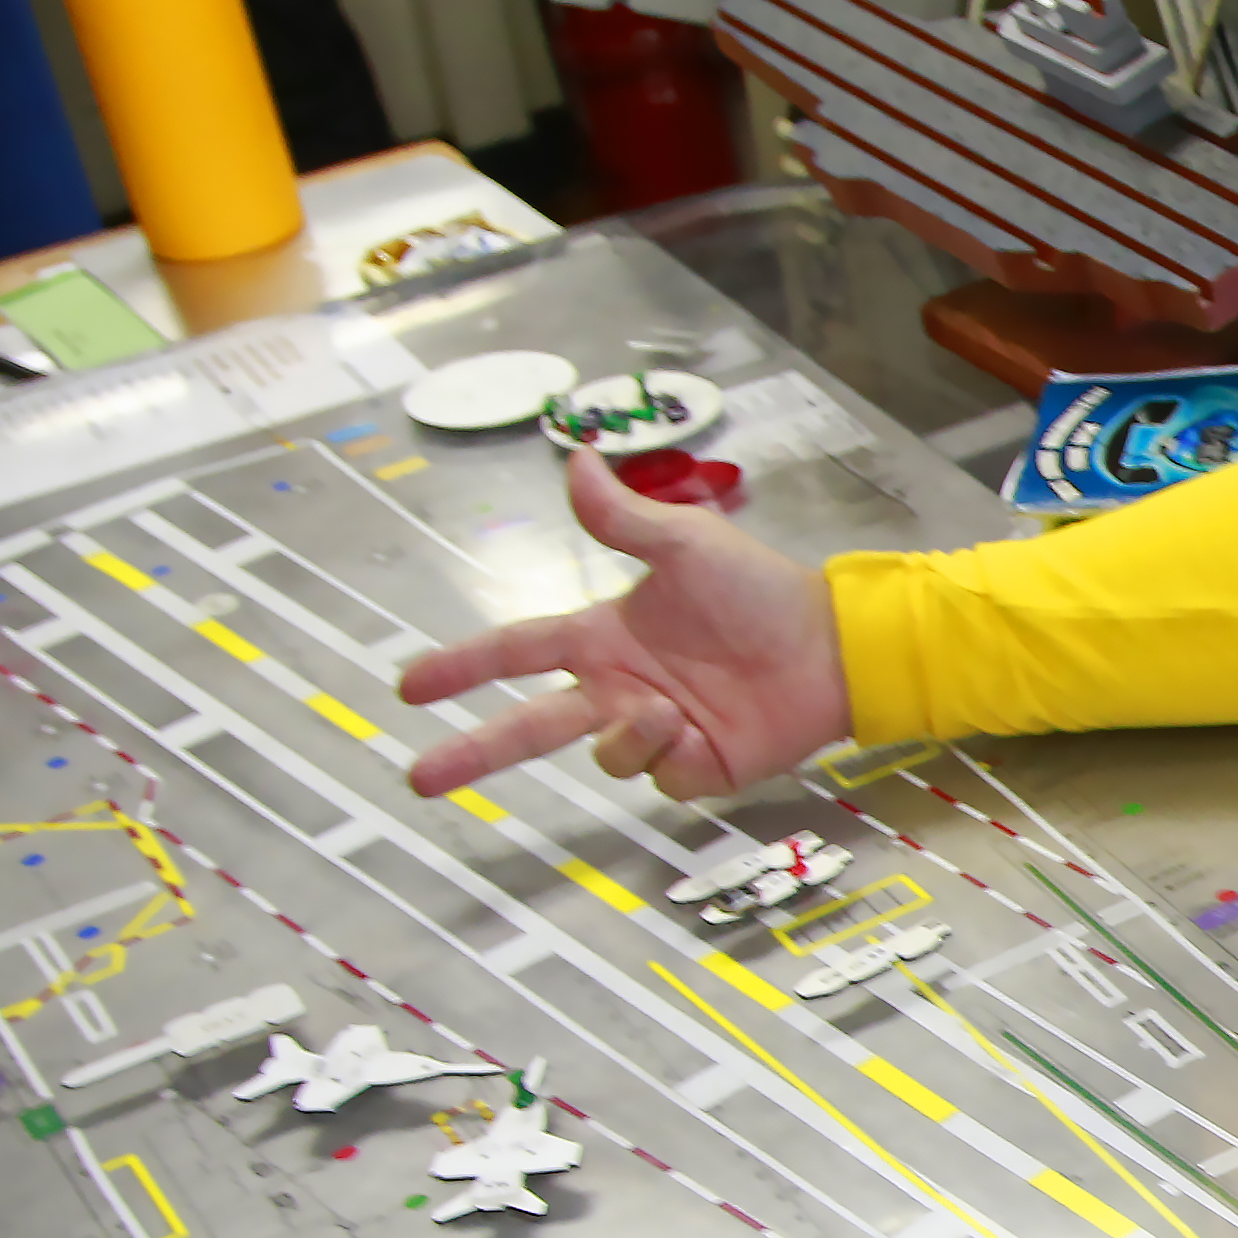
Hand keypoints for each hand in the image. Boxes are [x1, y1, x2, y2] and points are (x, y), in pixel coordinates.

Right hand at [393, 448, 853, 800]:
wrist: (830, 649)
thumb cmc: (760, 591)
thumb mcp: (687, 544)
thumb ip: (624, 517)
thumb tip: (576, 459)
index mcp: (603, 638)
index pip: (515, 652)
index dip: (462, 667)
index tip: (408, 686)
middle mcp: (618, 688)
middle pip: (529, 727)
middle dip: (473, 752)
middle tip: (419, 778)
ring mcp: (656, 732)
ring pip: (606, 754)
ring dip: (628, 734)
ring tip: (671, 707)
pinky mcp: (694, 767)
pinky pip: (660, 776)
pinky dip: (676, 755)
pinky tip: (707, 729)